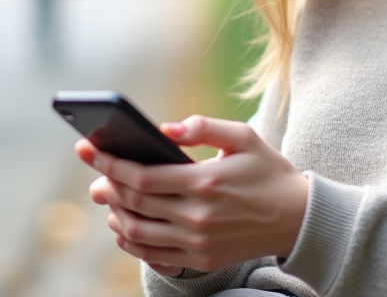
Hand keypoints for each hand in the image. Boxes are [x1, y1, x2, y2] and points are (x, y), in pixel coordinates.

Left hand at [75, 116, 308, 274]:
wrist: (297, 218)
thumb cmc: (268, 172)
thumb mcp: (243, 137)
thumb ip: (203, 127)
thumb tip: (165, 127)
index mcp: (205, 181)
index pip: (143, 176)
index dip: (110, 163)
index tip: (90, 149)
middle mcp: (198, 216)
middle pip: (135, 204)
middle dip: (107, 187)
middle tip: (95, 174)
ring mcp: (198, 242)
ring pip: (139, 233)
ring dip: (116, 216)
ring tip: (108, 200)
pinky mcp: (201, 258)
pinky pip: (154, 255)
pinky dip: (132, 242)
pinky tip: (125, 227)